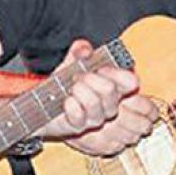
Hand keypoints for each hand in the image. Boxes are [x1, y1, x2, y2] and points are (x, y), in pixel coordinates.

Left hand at [38, 40, 157, 154]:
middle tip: (79, 76)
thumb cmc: (65, 83)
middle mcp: (108, 104)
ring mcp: (94, 118)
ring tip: (72, 87)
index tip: (101, 68)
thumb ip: (79, 51)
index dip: (118, 74)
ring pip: (97, 106)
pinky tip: (67, 101)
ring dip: (81, 91)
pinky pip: (79, 117)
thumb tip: (84, 48)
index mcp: (114, 87)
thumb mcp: (72, 62)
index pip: (131, 82)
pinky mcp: (77, 127)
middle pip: (111, 92)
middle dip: (93, 79)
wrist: (44, 104)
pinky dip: (72, 107)